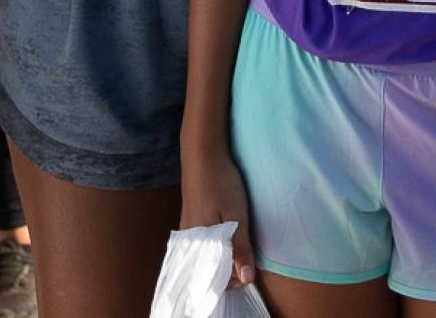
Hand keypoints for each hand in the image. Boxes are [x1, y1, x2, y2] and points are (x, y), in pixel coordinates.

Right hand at [176, 150, 256, 285]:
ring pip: (205, 257)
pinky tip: (224, 237)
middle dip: (228, 269)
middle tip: (246, 254)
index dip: (236, 277)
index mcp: (200, 245)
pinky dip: (213, 248)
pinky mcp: (188, 221)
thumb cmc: (221, 184)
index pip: (216, 279)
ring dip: (222, 258)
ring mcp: (186, 231)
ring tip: (237, 244)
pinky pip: (200, 246)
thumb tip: (247, 279)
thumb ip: (240, 249)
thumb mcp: (237, 217)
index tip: (249, 265)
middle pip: (209, 270)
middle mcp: (189, 242)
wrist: (202, 155)